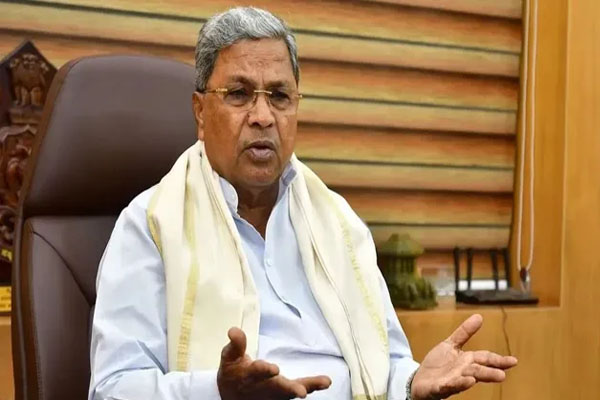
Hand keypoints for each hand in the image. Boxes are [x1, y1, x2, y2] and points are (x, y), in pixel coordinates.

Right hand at [217, 327, 331, 399]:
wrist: (229, 397)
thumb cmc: (232, 373)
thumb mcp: (229, 357)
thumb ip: (235, 344)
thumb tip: (234, 330)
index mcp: (249, 375)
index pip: (257, 372)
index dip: (265, 370)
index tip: (274, 368)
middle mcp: (264, 387)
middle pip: (278, 388)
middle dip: (290, 388)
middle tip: (301, 391)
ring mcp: (274, 394)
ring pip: (291, 392)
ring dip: (308, 386)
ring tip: (325, 382)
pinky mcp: (282, 396)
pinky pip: (299, 390)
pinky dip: (312, 386)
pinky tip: (324, 383)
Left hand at [410, 314, 517, 399]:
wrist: (419, 380)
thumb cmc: (438, 364)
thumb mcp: (451, 344)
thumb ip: (464, 332)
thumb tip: (479, 316)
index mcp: (466, 361)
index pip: (485, 359)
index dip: (498, 360)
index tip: (514, 361)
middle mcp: (461, 372)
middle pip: (477, 371)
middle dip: (488, 373)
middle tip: (502, 375)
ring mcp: (450, 381)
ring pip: (462, 380)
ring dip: (469, 379)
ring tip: (476, 379)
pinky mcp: (437, 387)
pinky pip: (445, 387)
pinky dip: (453, 384)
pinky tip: (461, 382)